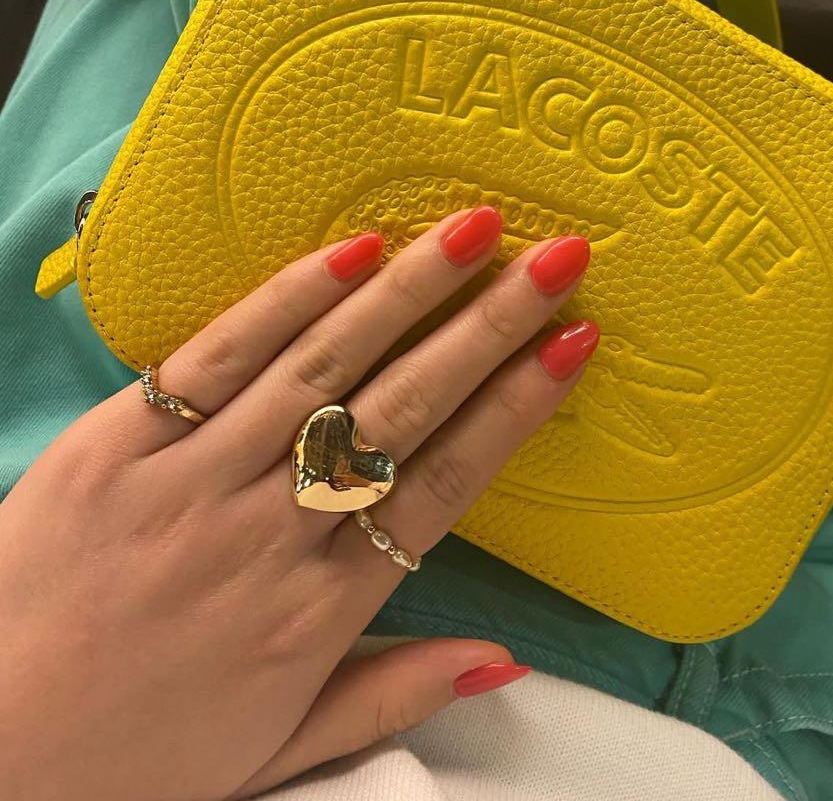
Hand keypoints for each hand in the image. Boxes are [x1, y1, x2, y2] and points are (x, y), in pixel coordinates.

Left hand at [0, 207, 597, 799]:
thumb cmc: (135, 759)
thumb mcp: (279, 752)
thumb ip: (393, 695)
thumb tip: (506, 656)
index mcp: (315, 613)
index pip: (444, 486)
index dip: (516, 408)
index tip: (572, 345)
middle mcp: (267, 535)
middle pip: (402, 409)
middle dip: (489, 326)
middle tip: (556, 257)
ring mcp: (190, 482)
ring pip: (322, 367)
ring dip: (406, 290)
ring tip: (473, 229)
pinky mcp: (116, 445)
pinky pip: (216, 358)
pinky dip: (286, 300)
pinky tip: (348, 251)